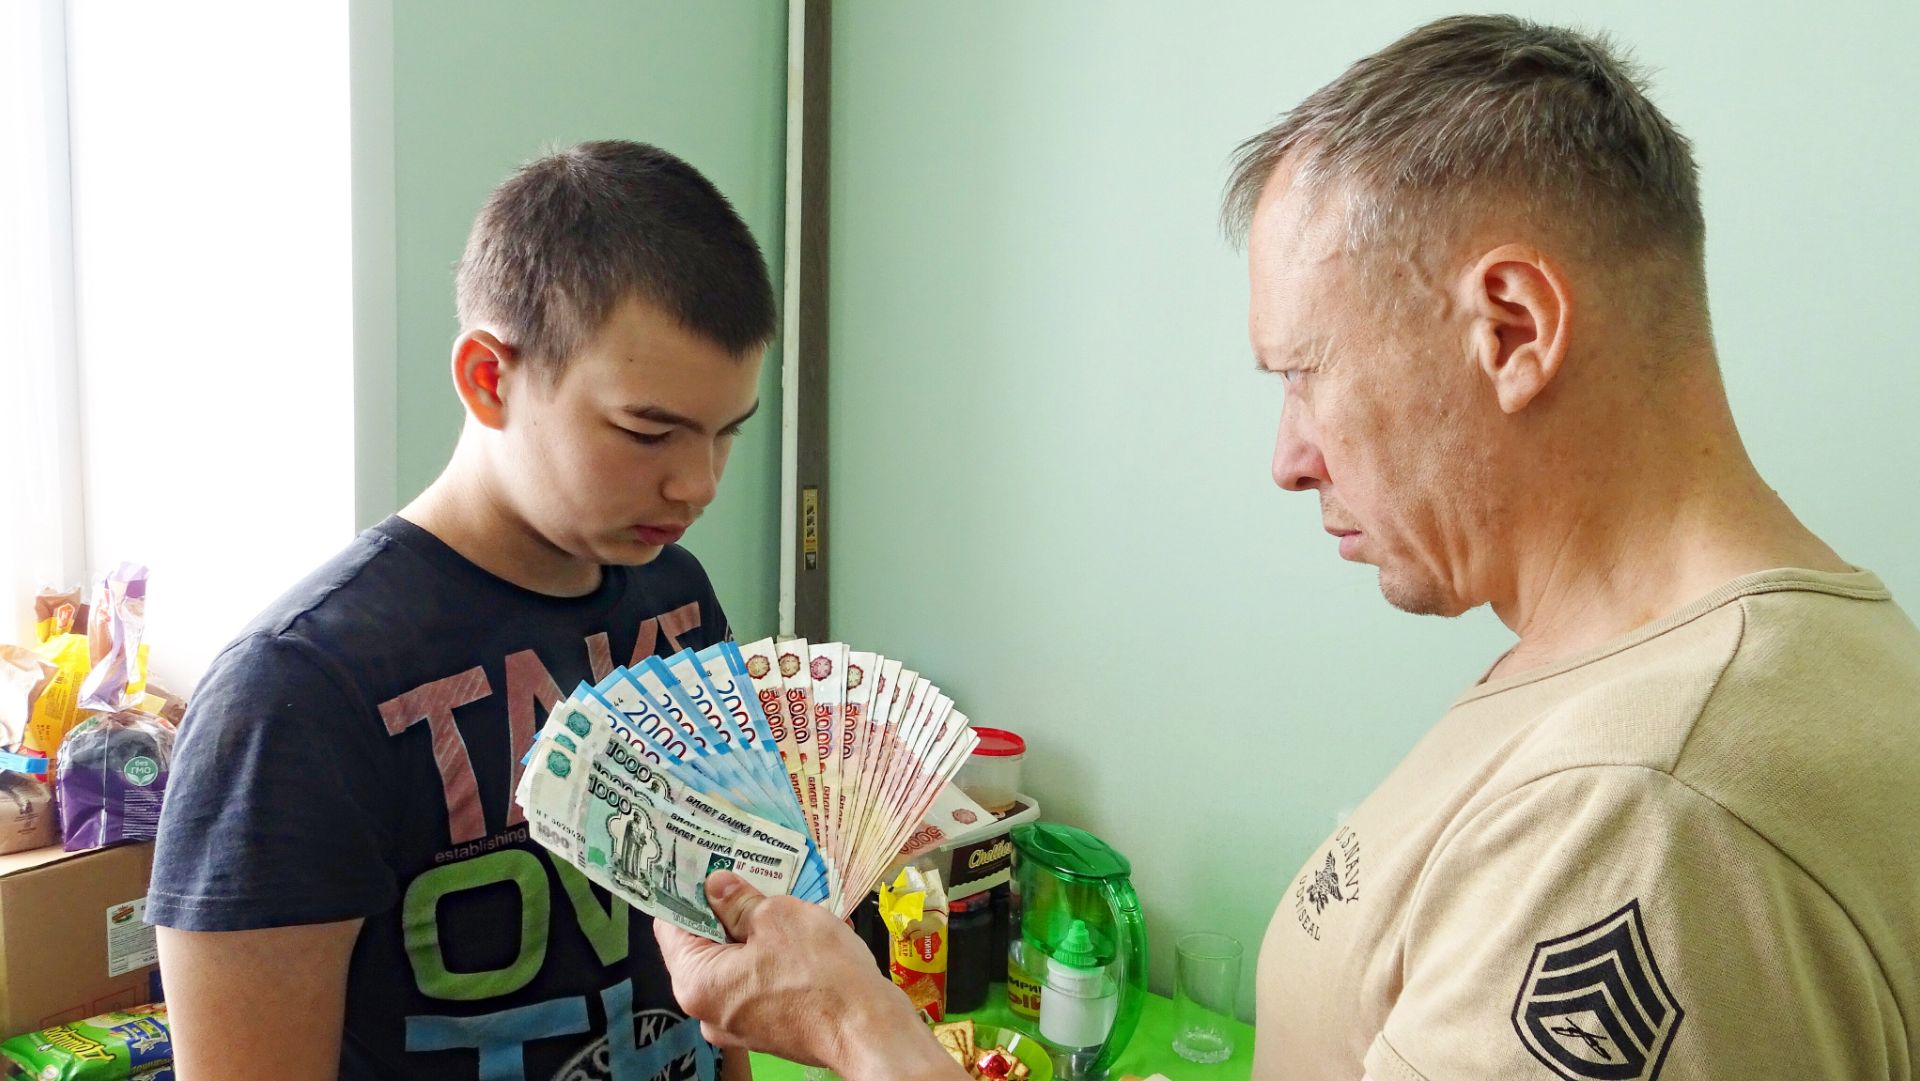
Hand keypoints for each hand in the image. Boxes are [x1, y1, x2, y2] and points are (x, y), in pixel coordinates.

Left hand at [655, 872, 963, 1080]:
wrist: (870, 1031)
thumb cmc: (821, 974)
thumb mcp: (777, 917)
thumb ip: (739, 899)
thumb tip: (717, 885)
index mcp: (697, 982)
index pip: (671, 926)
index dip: (685, 889)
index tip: (699, 861)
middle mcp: (709, 1009)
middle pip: (705, 945)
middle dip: (727, 907)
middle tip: (744, 870)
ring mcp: (740, 1022)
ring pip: (737, 961)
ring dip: (756, 928)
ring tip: (781, 894)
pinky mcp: (770, 1026)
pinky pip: (761, 980)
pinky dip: (775, 953)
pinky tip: (803, 926)